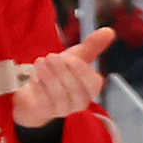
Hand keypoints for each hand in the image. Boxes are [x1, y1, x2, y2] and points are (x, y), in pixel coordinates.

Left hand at [4, 25, 121, 128]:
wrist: (36, 92)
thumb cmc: (59, 74)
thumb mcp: (76, 56)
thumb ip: (92, 45)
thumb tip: (108, 31)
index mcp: (90, 88)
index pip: (92, 84)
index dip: (81, 71)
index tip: (69, 57)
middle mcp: (79, 101)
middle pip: (76, 90)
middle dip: (62, 71)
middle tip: (51, 57)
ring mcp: (63, 109)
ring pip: (60, 96)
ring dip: (49, 77)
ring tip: (40, 62)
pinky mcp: (46, 112)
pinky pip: (45, 103)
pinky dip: (40, 89)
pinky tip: (34, 77)